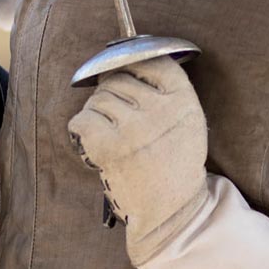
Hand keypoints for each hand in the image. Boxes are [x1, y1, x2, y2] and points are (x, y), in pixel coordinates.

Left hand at [66, 55, 208, 265]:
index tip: (126, 74)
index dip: (133, 63)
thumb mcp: (187, 121)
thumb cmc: (174, 163)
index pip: (152, 60)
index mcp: (182, 100)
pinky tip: (94, 143)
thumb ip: (167, 91)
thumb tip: (130, 57)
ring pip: (97, 98)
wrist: (169, 211)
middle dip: (109, 93)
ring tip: (109, 134)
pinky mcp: (108, 147)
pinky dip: (81, 130)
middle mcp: (159, 110)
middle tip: (116, 117)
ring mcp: (133, 128)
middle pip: (117, 78)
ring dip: (96, 113)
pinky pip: (81, 120)